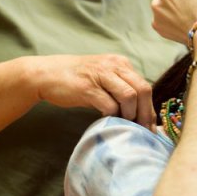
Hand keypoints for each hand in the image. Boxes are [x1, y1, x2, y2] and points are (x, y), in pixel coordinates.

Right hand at [32, 54, 154, 128]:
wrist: (47, 74)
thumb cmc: (77, 81)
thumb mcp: (104, 79)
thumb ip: (121, 90)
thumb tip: (141, 114)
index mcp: (121, 63)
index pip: (144, 86)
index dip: (150, 109)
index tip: (150, 128)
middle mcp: (114, 65)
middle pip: (142, 90)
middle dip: (145, 114)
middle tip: (143, 132)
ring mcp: (100, 75)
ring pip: (129, 96)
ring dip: (130, 115)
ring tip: (125, 125)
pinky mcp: (87, 87)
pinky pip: (109, 104)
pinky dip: (112, 115)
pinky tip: (108, 121)